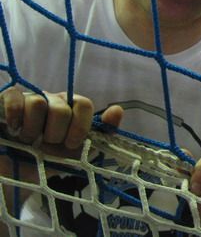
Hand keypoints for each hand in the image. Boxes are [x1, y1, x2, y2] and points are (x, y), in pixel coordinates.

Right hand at [0, 87, 122, 217]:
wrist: (14, 174)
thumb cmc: (47, 160)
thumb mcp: (77, 153)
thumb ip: (101, 134)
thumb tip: (118, 109)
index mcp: (71, 109)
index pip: (84, 105)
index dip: (80, 126)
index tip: (70, 145)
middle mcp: (52, 100)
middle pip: (62, 108)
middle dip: (54, 133)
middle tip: (46, 145)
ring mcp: (29, 99)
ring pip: (38, 103)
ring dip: (32, 129)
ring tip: (27, 141)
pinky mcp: (7, 101)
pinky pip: (14, 97)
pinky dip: (15, 114)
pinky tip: (14, 130)